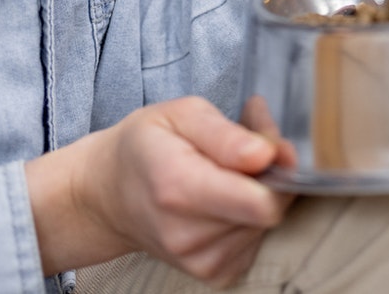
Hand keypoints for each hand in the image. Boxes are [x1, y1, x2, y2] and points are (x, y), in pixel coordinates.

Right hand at [24, 96, 292, 282]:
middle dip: (270, 176)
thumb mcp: (180, 114)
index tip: (270, 145)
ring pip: (266, 226)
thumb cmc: (146, 147)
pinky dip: (249, 220)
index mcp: (179, 188)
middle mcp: (187, 234)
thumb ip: (227, 133)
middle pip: (268, 211)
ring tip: (226, 175)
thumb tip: (267, 154)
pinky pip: (256, 243)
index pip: (261, 202)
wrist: (109, 196)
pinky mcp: (212, 274)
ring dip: (258, 197)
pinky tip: (224, 202)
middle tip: (246, 151)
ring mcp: (198, 261)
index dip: (279, 169)